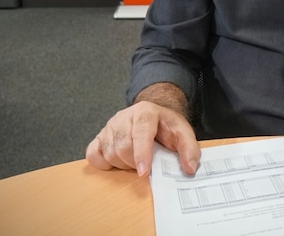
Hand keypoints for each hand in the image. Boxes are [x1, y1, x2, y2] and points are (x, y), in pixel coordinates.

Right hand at [85, 100, 200, 176]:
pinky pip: (93, 154)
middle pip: (122, 146)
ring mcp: (110, 126)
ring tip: (135, 162)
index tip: (143, 172)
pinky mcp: (100, 136)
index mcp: (145, 112)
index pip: (141, 132)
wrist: (154, 116)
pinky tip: (117, 162)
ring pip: (109, 152)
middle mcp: (124, 116)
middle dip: (134, 163)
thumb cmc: (166, 127)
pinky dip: (103, 163)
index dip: (141, 154)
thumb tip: (190, 168)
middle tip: (145, 167)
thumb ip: (190, 149)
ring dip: (122, 165)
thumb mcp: (183, 134)